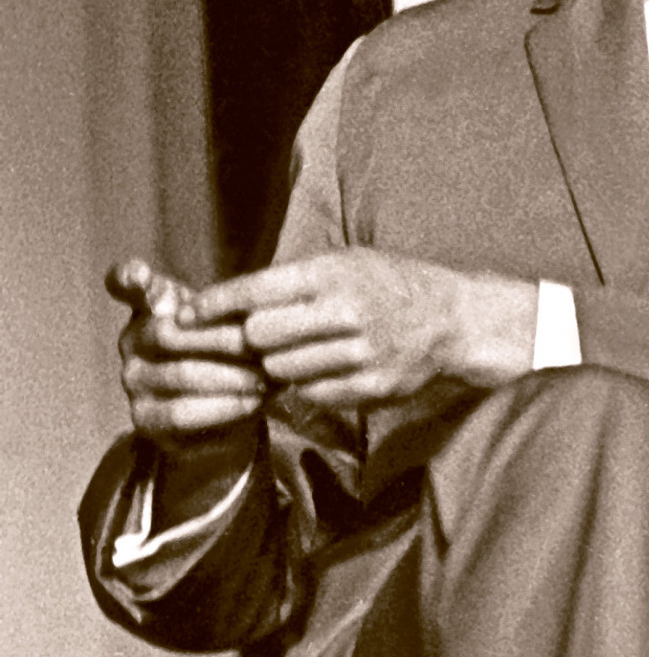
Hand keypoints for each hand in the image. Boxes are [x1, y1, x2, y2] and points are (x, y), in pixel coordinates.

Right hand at [108, 257, 266, 453]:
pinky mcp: (144, 419)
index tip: (139, 276)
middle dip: (224, 341)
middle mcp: (131, 342)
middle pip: (169, 334)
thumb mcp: (228, 322)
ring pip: (181, 375)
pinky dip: (223, 408)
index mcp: (147, 307)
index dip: (129, 276)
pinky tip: (252, 403)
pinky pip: (182, 414)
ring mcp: (133, 381)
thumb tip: (247, 306)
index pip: (125, 283)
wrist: (223, 414)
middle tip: (264, 348)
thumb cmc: (226, 353)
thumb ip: (225, 304)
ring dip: (230, 378)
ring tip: (265, 379)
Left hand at [182, 249, 538, 410]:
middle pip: (260, 335)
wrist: (452, 319)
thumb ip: (292, 281)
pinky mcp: (371, 386)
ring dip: (276, 367)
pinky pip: (312, 394)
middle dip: (250, 340)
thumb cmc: (388, 285)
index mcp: (334, 273)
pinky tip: (319, 372)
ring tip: (292, 355)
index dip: (215, 304)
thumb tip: (230, 299)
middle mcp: (346, 311)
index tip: (187, 314)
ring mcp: (360, 352)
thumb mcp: (344, 263)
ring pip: (282, 369)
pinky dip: (306, 386)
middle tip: (254, 340)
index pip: (256, 290)